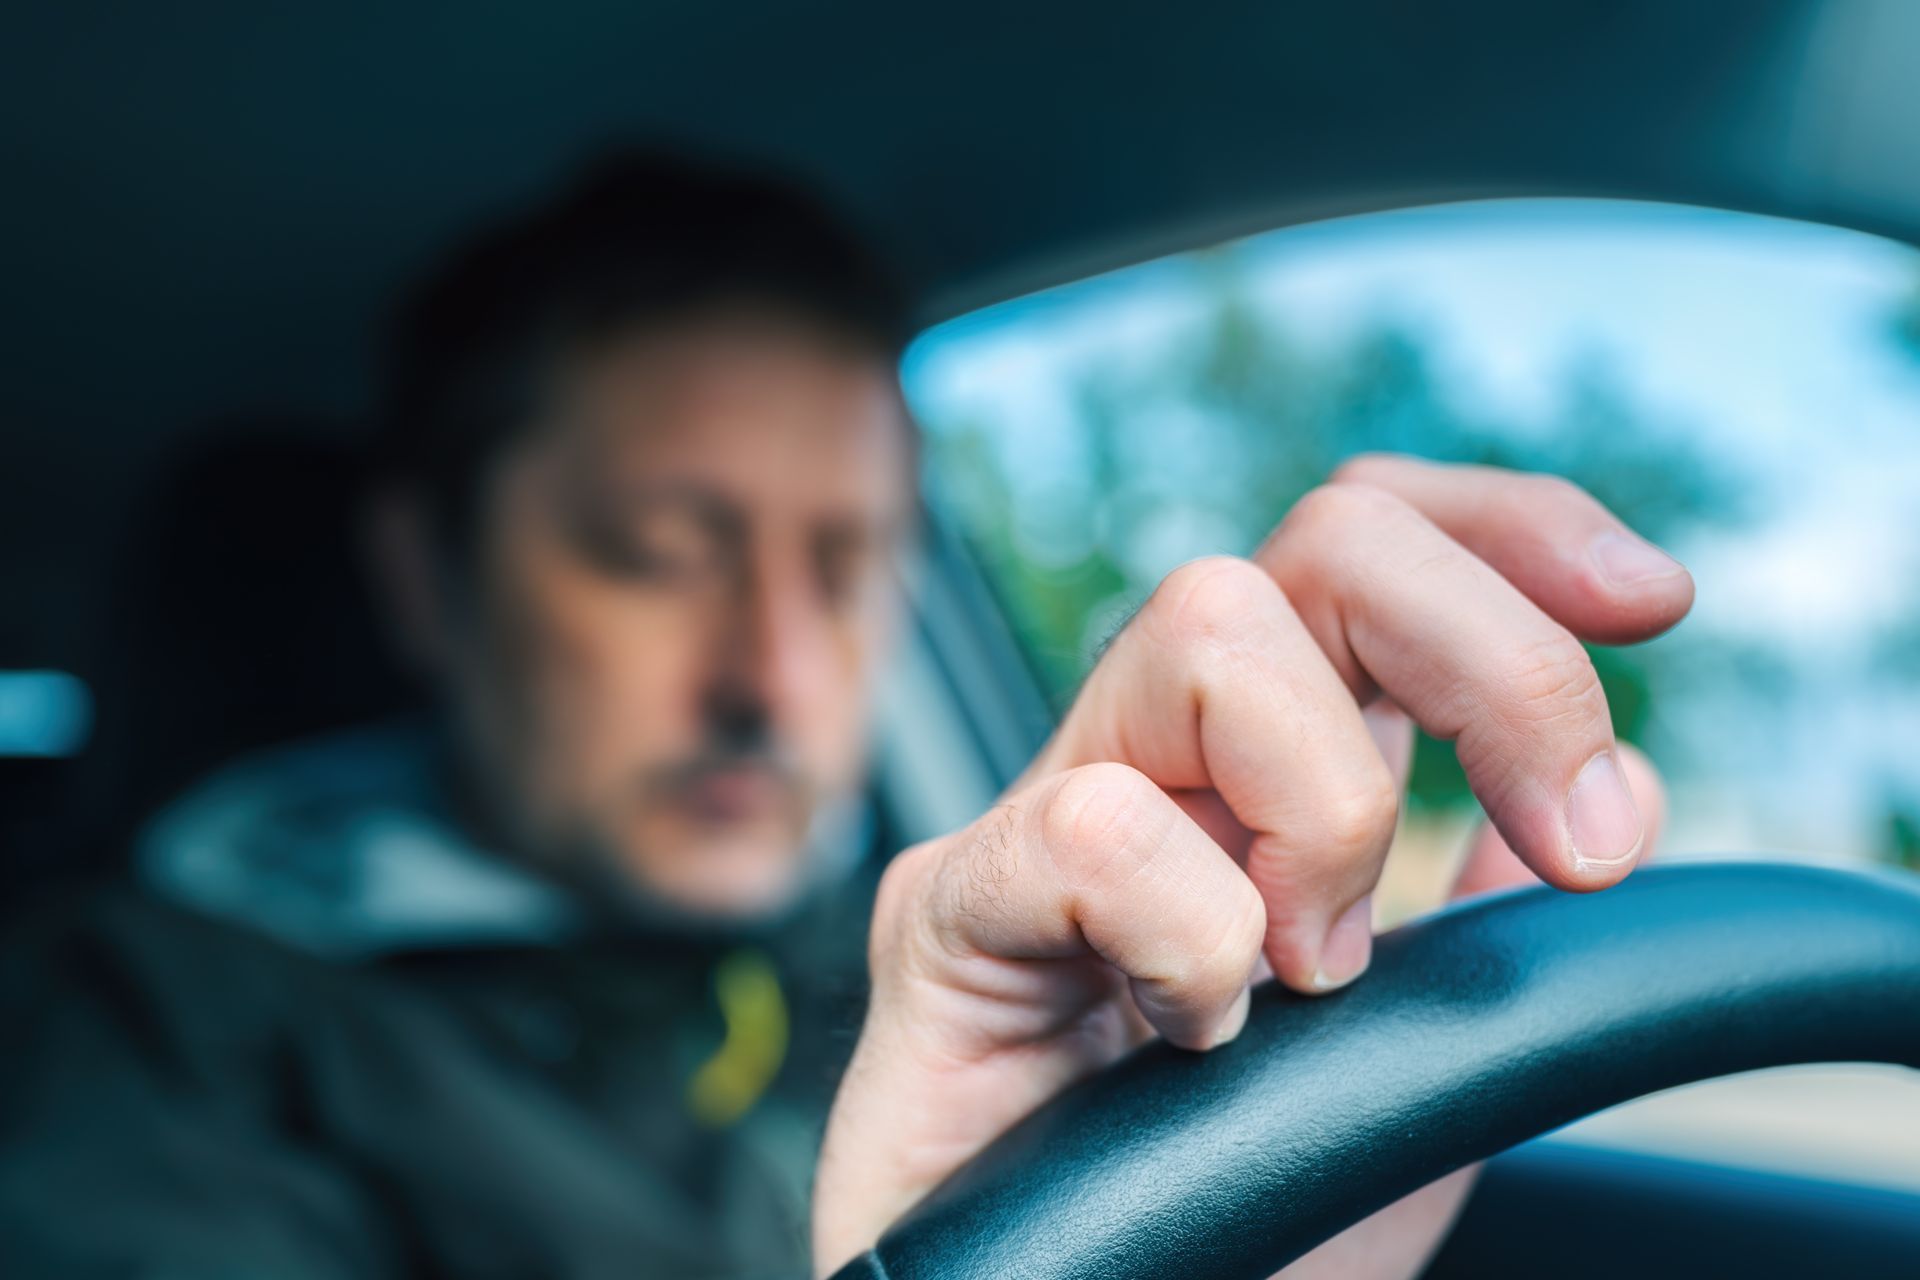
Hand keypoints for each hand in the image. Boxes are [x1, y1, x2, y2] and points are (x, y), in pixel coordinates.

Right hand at [812, 456, 1691, 1277]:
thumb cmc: (1226, 1230)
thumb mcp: (1418, 1056)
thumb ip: (1483, 916)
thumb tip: (1605, 789)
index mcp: (1264, 776)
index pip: (1367, 540)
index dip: (1511, 528)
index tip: (1651, 603)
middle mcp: (1153, 762)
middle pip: (1321, 539)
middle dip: (1496, 659)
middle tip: (1569, 843)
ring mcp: (1041, 819)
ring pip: (1206, 624)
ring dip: (1328, 810)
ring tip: (1314, 974)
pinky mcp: (946, 915)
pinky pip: (1092, 823)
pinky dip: (1195, 936)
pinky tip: (1193, 1036)